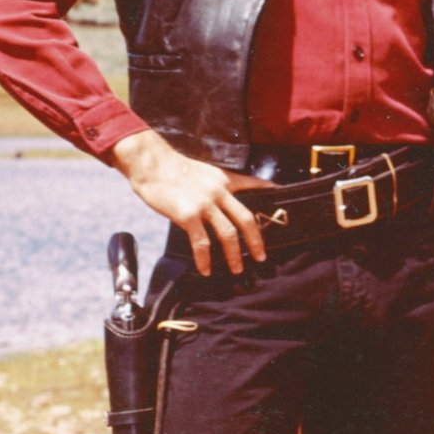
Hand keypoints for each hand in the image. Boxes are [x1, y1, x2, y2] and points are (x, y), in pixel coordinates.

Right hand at [110, 130, 270, 275]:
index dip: (270, 190)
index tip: (282, 196)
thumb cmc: (173, 169)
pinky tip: (206, 269)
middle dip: (256, 240)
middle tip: (261, 256)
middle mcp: (219, 192)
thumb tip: (223, 203)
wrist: (151, 164)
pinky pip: (202, 242)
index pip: (254, 183)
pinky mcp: (188, 214)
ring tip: (237, 269)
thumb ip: (216, 186)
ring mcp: (205, 204)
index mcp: (224, 180)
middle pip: (246, 219)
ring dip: (234, 255)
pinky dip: (205, 258)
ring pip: (228, 234)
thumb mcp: (203, 172)